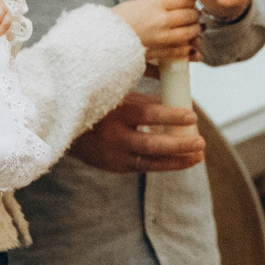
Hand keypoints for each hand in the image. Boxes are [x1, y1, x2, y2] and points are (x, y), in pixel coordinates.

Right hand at [68, 95, 204, 174]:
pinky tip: (183, 161)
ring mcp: (114, 155)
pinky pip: (144, 167)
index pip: (147, 115)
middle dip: (180, 145)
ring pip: (151, 161)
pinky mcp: (115, 167)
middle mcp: (114, 137)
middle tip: (201, 142)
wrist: (64, 130)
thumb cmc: (96, 107)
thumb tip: (176, 101)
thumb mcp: (116, 98)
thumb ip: (143, 101)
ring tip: (198, 156)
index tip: (192, 115)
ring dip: (178, 160)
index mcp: (115, 112)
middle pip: (152, 144)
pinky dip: (165, 164)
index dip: (171, 115)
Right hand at [114, 0, 199, 64]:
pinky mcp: (160, 54)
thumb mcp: (138, 4)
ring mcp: (162, 39)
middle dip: (195, 15)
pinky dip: (189, 50)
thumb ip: (159, 4)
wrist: (102, 41)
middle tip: (193, 16)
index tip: (190, 1)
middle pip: (191, 16)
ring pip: (190, 34)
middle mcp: (161, 21)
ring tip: (192, 30)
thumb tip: (178, 1)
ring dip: (194, 32)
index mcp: (155, 5)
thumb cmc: (117, 21)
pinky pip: (182, 51)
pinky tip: (190, 48)